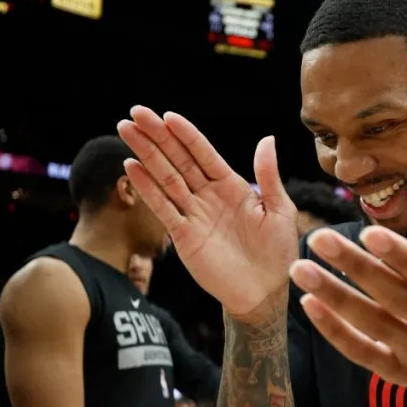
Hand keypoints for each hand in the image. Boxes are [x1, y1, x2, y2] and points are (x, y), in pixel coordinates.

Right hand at [117, 107, 297, 318]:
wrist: (265, 293)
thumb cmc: (277, 253)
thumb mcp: (280, 210)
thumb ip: (267, 176)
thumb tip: (267, 139)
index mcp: (232, 186)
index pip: (204, 153)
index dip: (186, 134)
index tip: (167, 115)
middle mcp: (209, 196)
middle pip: (178, 159)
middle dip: (157, 136)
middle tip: (135, 113)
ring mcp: (194, 215)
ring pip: (166, 178)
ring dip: (146, 155)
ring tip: (126, 131)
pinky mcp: (184, 236)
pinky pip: (163, 208)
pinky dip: (147, 188)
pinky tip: (131, 167)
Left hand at [288, 177, 406, 386]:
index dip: (401, 257)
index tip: (368, 231)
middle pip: (393, 297)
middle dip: (355, 267)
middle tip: (319, 238)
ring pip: (372, 324)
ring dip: (334, 297)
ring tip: (300, 269)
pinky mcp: (396, 373)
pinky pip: (361, 352)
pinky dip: (334, 331)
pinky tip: (308, 303)